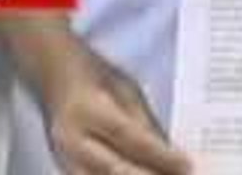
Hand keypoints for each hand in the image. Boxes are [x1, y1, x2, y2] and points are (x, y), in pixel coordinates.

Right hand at [42, 41, 191, 174]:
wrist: (53, 77)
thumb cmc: (94, 77)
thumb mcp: (126, 90)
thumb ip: (146, 123)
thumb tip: (172, 158)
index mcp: (86, 108)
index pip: (127, 137)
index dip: (159, 155)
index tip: (187, 165)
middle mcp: (71, 137)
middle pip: (115, 169)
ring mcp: (65, 158)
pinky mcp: (65, 170)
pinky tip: (139, 173)